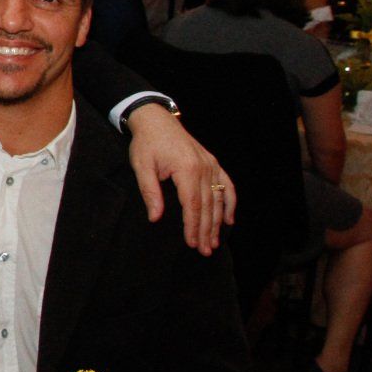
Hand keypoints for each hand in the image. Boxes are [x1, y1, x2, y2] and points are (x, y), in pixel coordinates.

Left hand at [124, 104, 232, 255]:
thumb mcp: (142, 167)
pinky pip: (227, 185)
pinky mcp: (213, 162)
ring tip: (215, 242)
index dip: (193, 226)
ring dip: (217, 222)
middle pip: (207, 206)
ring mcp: (211, 165)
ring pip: (218, 199)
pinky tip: (229, 220)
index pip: (192, 205)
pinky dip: (229, 203)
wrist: (156, 120)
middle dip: (206, 230)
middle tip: (205, 251)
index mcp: (187, 169)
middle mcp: (204, 168)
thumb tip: (155, 218)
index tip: (192, 243)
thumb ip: (150, 192)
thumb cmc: (146, 143)